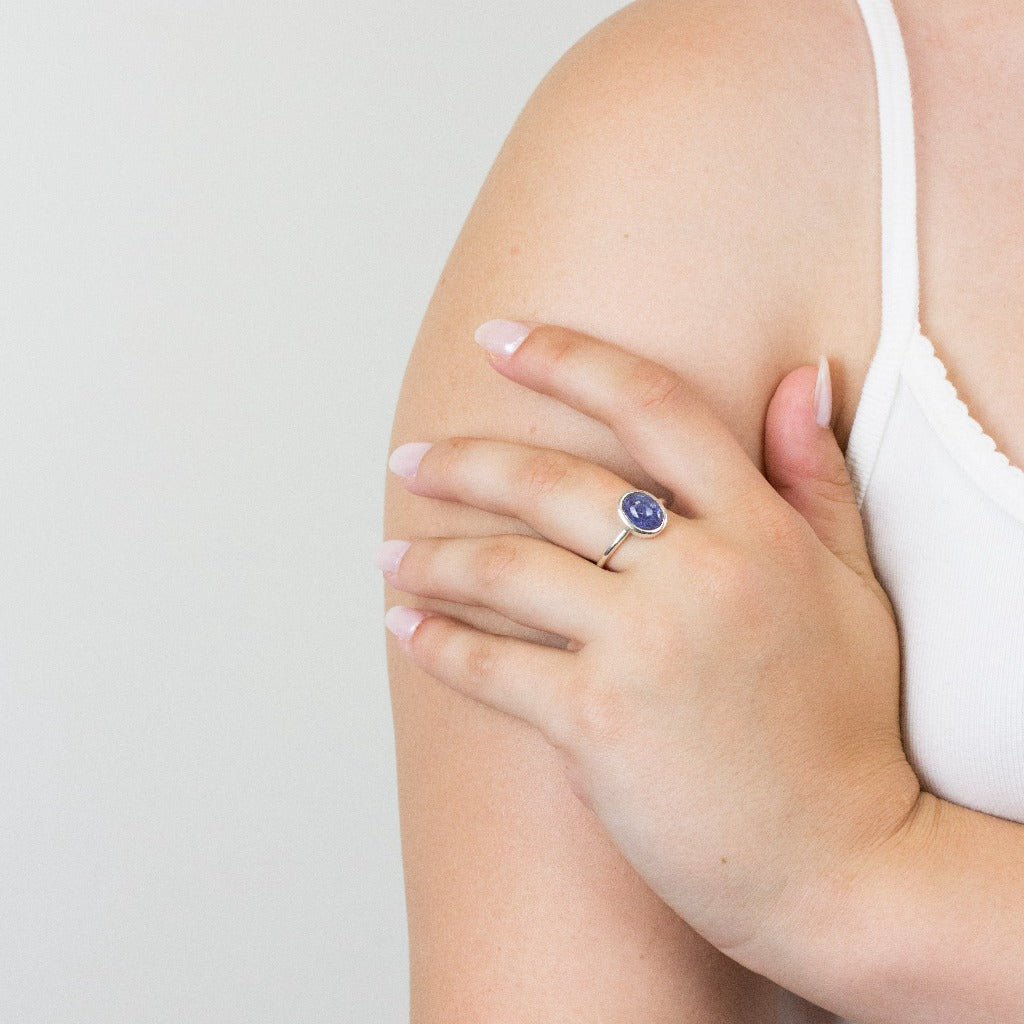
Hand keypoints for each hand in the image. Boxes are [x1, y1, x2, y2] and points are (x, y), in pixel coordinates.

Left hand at [379, 320, 920, 975]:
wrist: (842, 862)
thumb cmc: (844, 726)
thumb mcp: (853, 588)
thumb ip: (817, 478)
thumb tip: (797, 379)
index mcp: (760, 530)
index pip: (652, 406)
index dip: (567, 358)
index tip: (500, 338)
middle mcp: (698, 575)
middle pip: (552, 484)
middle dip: (464, 462)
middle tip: (410, 459)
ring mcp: (643, 649)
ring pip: (505, 569)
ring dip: (433, 555)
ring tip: (393, 551)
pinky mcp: (596, 726)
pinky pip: (491, 666)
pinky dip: (436, 641)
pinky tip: (405, 625)